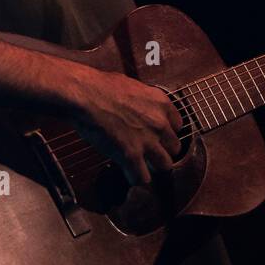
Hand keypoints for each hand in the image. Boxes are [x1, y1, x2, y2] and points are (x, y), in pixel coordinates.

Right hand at [70, 71, 183, 186]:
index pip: (178, 126)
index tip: (158, 135)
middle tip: (149, 151)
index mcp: (161, 103)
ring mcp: (148, 141)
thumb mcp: (133, 86)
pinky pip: (142, 178)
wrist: (86, 94)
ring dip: (153, 166)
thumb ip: (143, 101)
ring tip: (142, 165)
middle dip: (162, 150)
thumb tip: (139, 106)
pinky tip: (129, 173)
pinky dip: (135, 178)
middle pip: (174, 147)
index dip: (166, 132)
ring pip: (165, 165)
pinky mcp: (132, 155)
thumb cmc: (102, 86)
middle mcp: (159, 123)